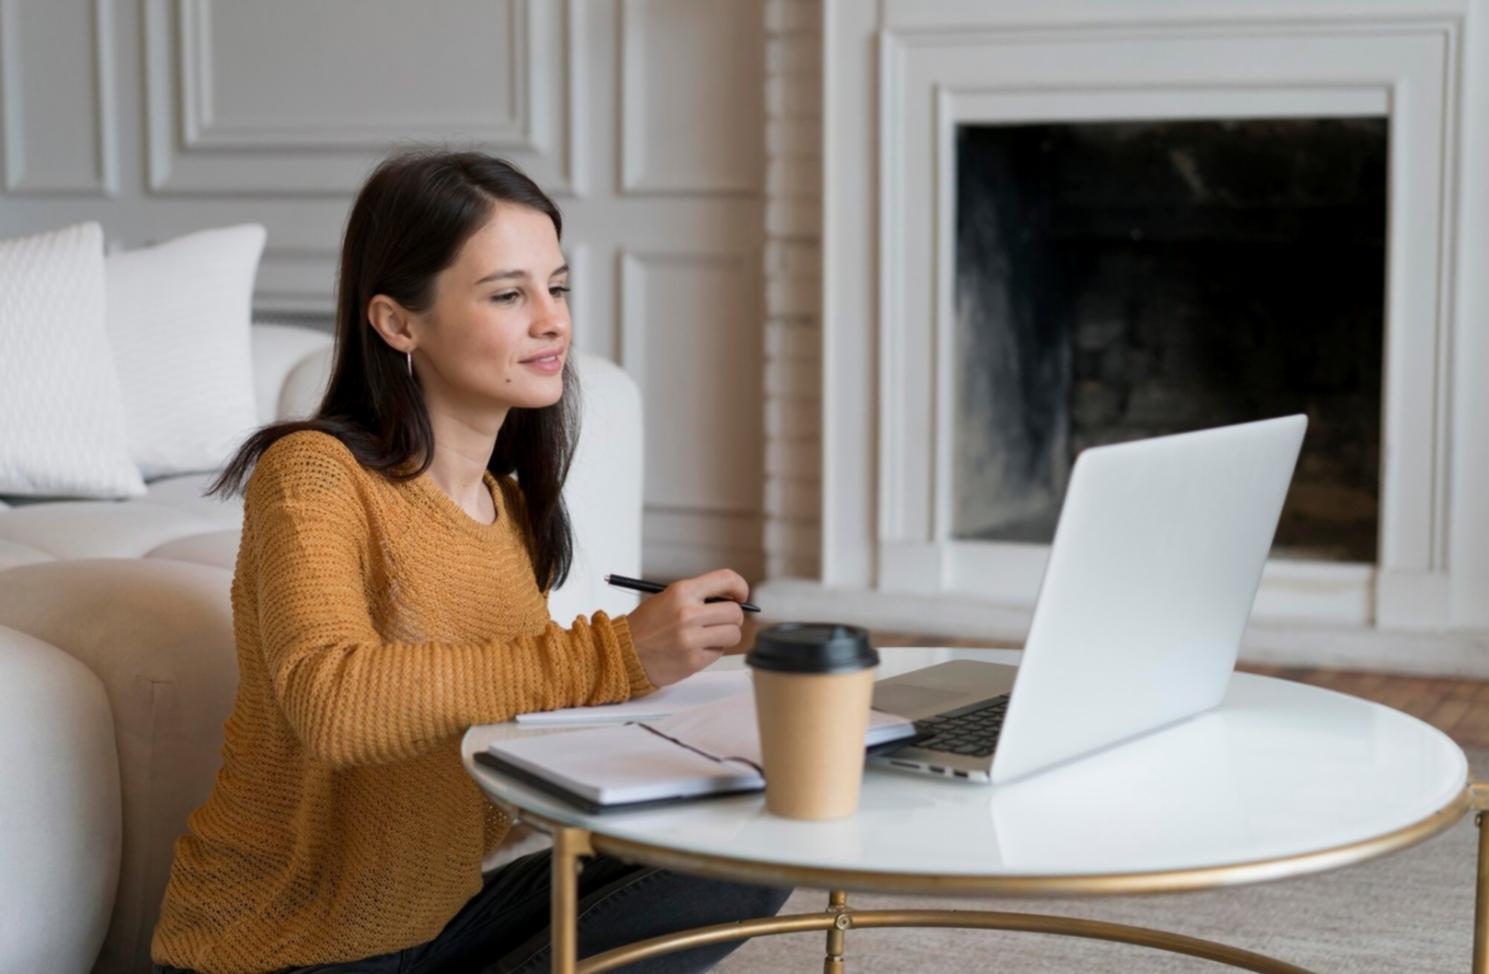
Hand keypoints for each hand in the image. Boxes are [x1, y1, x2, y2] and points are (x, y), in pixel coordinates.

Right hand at [624, 568, 748, 686]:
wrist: (624, 653)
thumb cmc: (647, 626)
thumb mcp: (668, 598)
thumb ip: (699, 596)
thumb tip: (733, 600)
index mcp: (682, 592)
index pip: (726, 580)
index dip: (740, 587)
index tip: (741, 596)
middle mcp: (688, 613)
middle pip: (735, 612)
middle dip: (734, 617)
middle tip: (724, 620)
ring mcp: (691, 639)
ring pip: (733, 634)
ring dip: (726, 635)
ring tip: (708, 636)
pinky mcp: (693, 661)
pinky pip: (719, 652)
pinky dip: (712, 651)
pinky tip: (695, 649)